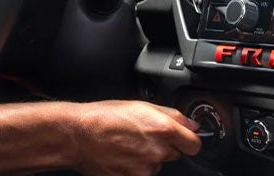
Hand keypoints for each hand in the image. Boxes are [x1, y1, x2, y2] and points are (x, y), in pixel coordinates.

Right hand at [72, 100, 201, 175]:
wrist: (79, 136)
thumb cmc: (106, 117)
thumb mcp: (143, 105)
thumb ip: (174, 115)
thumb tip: (192, 125)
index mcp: (164, 129)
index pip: (195, 144)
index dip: (190, 141)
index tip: (185, 139)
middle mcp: (158, 152)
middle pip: (176, 154)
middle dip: (166, 146)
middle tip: (145, 136)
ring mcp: (145, 169)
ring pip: (158, 165)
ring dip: (149, 157)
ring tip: (129, 144)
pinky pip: (143, 174)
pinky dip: (136, 167)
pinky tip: (124, 155)